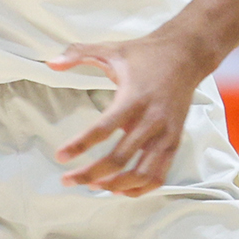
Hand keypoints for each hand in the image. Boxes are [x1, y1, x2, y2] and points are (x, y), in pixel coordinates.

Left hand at [49, 32, 208, 194]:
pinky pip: (159, 174)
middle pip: (119, 159)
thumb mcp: (111, 48)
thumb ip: (78, 53)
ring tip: (94, 186)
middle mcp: (151, 119)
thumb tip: (51, 63)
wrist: (187, 55)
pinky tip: (121, 189)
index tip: (61, 156)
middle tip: (68, 180)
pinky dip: (140, 188)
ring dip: (115, 185)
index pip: (103, 128)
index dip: (80, 145)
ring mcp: (165, 133)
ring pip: (141, 173)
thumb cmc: (147, 54)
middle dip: (91, 174)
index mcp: (134, 98)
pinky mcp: (175, 141)